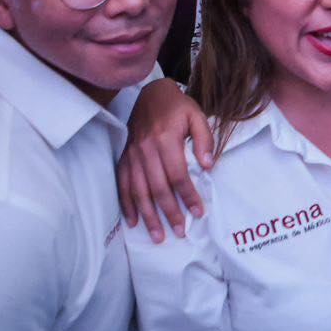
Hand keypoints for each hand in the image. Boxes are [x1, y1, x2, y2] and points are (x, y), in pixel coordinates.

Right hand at [117, 79, 214, 241]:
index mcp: (165, 140)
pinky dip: (127, 204)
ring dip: (148, 216)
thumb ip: (204, 140)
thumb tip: (207, 166)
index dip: (188, 196)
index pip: (178, 176)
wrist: (151, 94)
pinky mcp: (124, 158)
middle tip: (179, 232)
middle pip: (157, 188)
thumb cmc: (178, 107)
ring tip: (157, 236)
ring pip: (138, 191)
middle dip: (169, 213)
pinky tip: (132, 221)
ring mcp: (132, 155)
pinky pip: (123, 185)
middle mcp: (145, 150)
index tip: (198, 212)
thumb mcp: (197, 116)